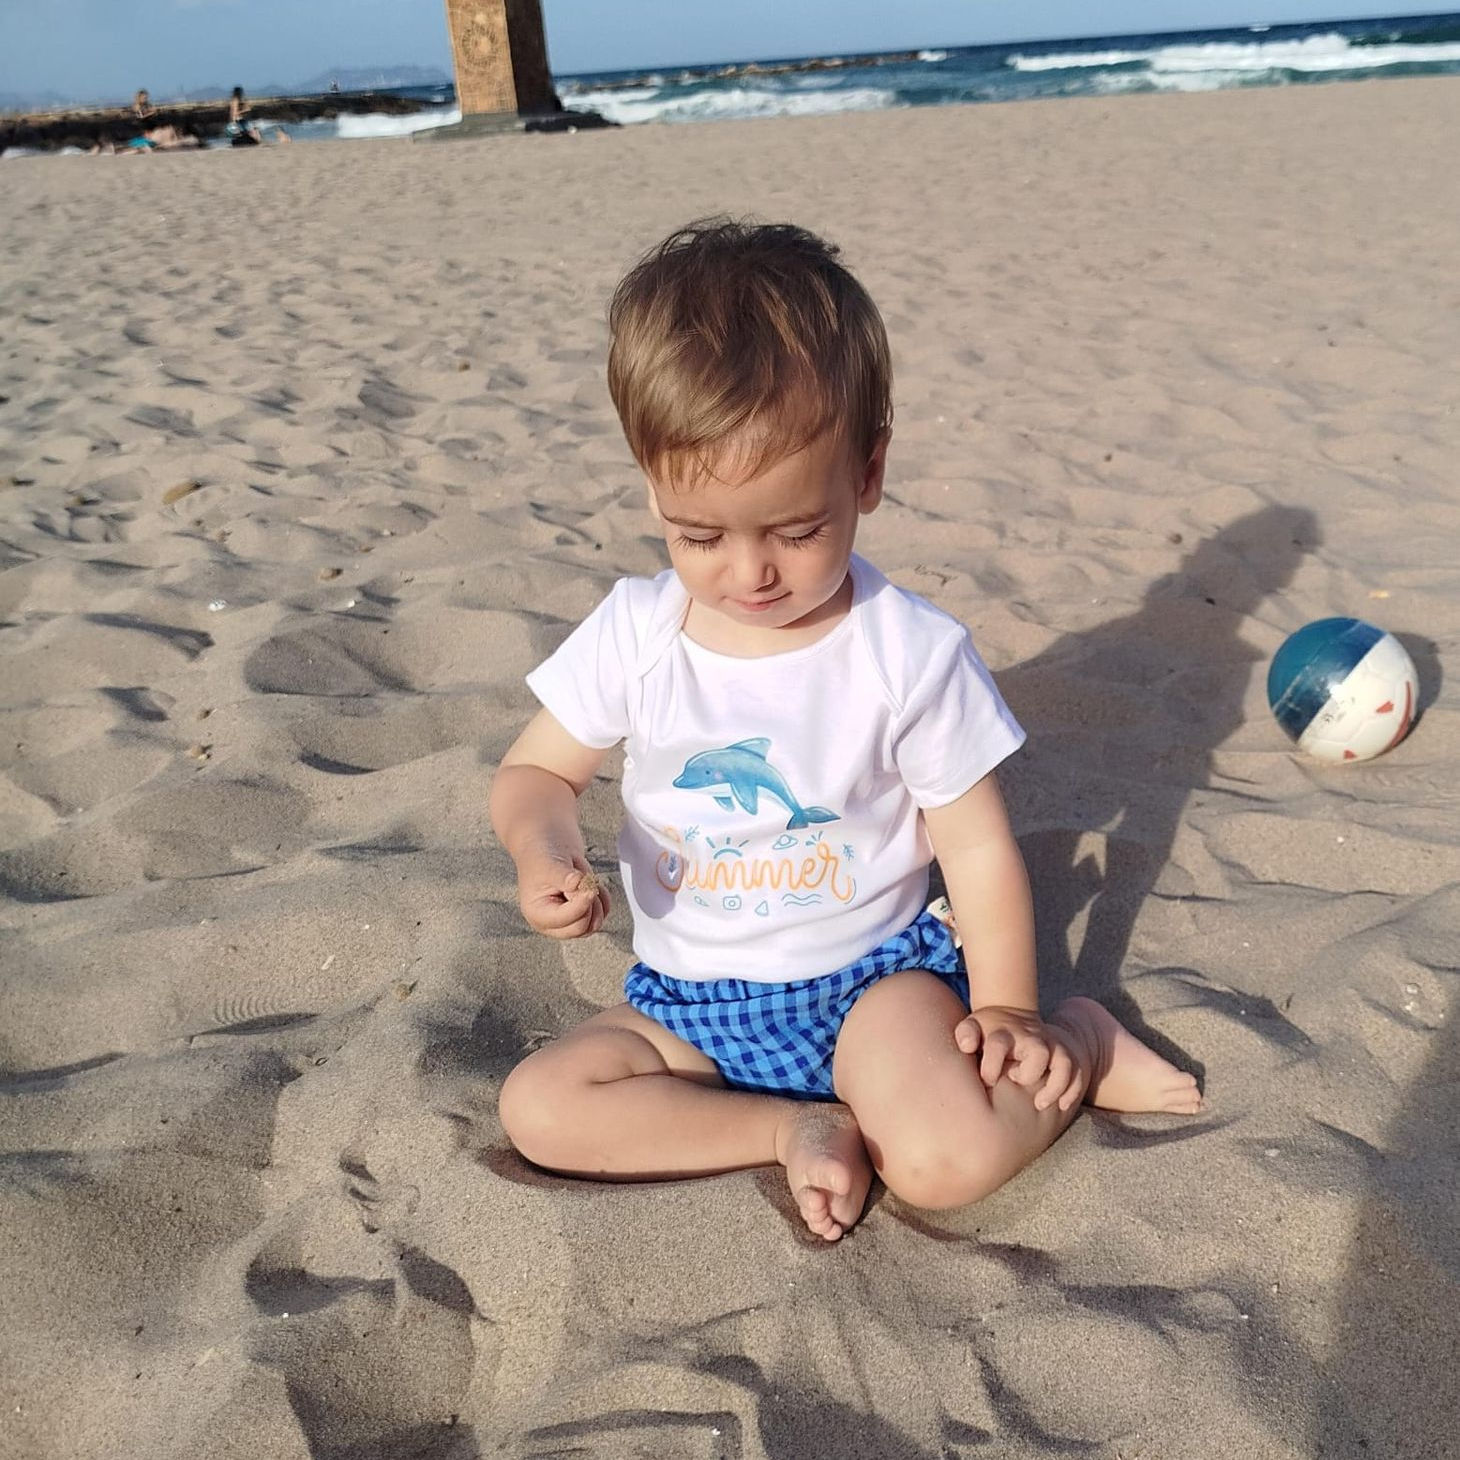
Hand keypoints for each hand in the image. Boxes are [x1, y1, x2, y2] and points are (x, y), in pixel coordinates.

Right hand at [516, 854, 609, 938]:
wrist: (549, 851)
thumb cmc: (543, 859)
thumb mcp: (549, 865)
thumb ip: (563, 876)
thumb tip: (577, 882)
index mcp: (538, 915)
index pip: (567, 920)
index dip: (581, 902)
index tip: (585, 881)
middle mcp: (553, 924)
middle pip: (582, 927)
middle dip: (588, 902)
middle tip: (582, 880)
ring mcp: (569, 923)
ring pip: (595, 923)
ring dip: (596, 900)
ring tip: (584, 880)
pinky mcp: (583, 917)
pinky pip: (603, 914)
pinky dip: (603, 898)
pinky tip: (590, 884)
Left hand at [954, 1006, 1084, 1112]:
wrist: (1012, 1015)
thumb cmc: (989, 1030)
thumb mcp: (973, 1026)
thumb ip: (966, 1033)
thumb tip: (967, 1045)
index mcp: (1004, 1032)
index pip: (999, 1044)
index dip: (992, 1065)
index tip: (988, 1080)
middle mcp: (1031, 1038)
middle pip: (1038, 1051)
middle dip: (1029, 1072)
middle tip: (1015, 1081)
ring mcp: (1051, 1045)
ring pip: (1064, 1063)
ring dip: (1055, 1086)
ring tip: (1039, 1103)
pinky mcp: (1064, 1054)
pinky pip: (1077, 1073)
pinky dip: (1073, 1090)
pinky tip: (1062, 1106)